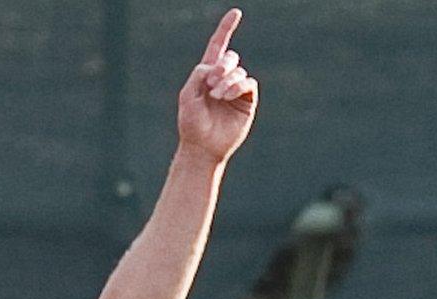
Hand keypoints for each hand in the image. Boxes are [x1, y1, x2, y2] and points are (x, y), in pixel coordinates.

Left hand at [177, 9, 257, 163]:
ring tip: (217, 95)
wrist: (202, 147)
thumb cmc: (191, 123)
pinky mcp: (247, 102)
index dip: (226, 28)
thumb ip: (198, 74)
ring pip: (239, 71)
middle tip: (211, 83)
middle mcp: (224, 79)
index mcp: (207, 74)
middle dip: (221, 66)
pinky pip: (248, 83)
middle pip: (230, 57)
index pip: (218, 46)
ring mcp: (236, 90)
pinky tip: (227, 95)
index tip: (236, 12)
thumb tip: (215, 66)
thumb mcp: (187, 95)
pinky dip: (238, 85)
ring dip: (227, 80)